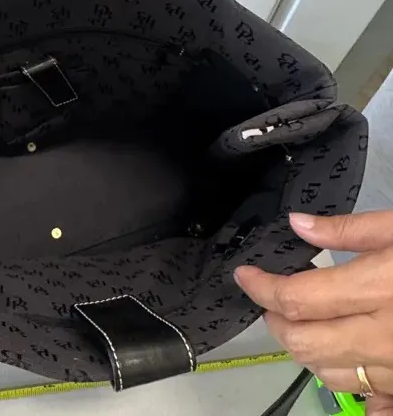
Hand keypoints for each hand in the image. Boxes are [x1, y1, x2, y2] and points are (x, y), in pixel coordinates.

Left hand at [235, 211, 392, 414]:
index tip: (244, 275)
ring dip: (303, 347)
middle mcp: (387, 340)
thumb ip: (348, 230)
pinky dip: (344, 378)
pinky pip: (369, 398)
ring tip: (301, 319)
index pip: (296, 299)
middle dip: (273, 321)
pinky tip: (344, 353)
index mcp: (381, 291)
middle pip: (303, 345)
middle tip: (267, 297)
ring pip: (329, 374)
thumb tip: (297, 225)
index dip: (260, 287)